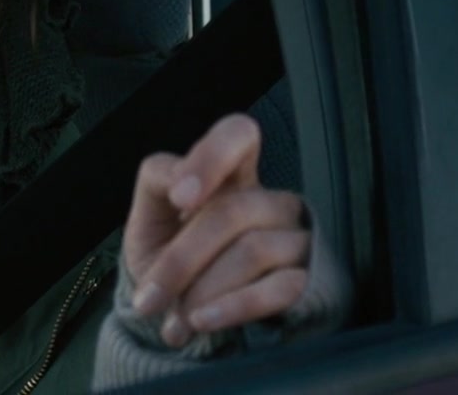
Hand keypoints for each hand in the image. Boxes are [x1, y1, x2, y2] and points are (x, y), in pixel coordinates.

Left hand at [122, 114, 311, 348]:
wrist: (185, 315)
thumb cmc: (167, 259)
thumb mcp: (149, 220)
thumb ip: (157, 184)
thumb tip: (179, 185)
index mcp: (231, 176)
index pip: (238, 135)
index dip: (212, 158)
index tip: (179, 199)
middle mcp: (270, 202)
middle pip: (231, 211)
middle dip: (180, 261)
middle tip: (149, 299)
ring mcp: (295, 240)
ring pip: (254, 250)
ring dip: (202, 291)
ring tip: (175, 320)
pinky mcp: (308, 281)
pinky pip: (280, 288)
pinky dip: (234, 307)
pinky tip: (203, 321)